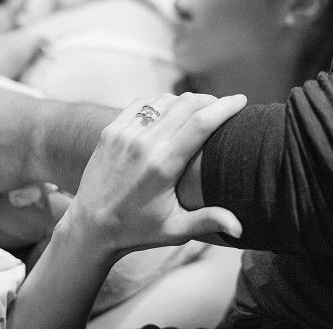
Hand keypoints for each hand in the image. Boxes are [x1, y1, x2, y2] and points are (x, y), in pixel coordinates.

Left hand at [63, 92, 246, 259]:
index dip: (225, 107)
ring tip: (199, 111)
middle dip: (210, 100)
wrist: (90, 225)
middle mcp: (143, 144)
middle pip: (186, 105)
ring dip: (186, 101)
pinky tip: (170, 112)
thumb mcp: (175, 230)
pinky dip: (161, 103)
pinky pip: (142, 103)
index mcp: (163, 165)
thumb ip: (208, 221)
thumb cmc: (137, 230)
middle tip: (224, 106)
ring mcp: (124, 134)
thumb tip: (240, 229)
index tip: (242, 100)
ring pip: (164, 101)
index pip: (201, 124)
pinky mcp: (111, 130)